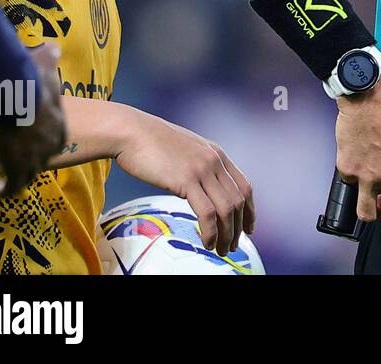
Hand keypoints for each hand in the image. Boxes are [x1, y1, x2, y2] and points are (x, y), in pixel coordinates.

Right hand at [0, 42, 65, 196]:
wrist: (18, 97)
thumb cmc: (30, 79)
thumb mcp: (44, 66)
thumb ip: (50, 58)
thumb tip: (53, 47)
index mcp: (59, 124)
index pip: (54, 137)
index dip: (43, 140)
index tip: (31, 141)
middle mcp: (52, 144)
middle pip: (44, 157)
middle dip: (31, 159)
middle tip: (16, 160)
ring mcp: (36, 158)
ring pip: (28, 174)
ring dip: (16, 178)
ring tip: (1, 181)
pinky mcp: (18, 168)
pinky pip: (12, 186)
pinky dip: (2, 190)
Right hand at [115, 112, 255, 254]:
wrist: (130, 132)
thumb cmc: (149, 142)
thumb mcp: (184, 150)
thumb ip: (197, 165)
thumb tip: (199, 186)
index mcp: (216, 154)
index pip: (244, 186)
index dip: (250, 210)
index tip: (249, 227)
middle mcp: (215, 161)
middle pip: (239, 201)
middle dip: (239, 227)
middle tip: (233, 246)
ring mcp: (203, 170)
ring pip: (227, 209)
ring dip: (227, 234)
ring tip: (221, 249)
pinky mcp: (186, 180)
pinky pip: (207, 213)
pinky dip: (211, 231)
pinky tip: (207, 242)